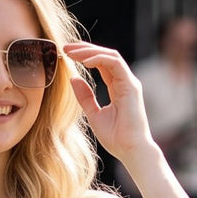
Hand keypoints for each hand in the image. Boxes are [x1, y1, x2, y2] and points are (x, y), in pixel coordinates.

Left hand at [63, 43, 155, 164]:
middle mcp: (125, 81)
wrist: (130, 150)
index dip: (84, 57)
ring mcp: (129, 82)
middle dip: (85, 49)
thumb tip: (73, 78)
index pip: (102, 64)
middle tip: (65, 47)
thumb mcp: (94, 114)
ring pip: (110, 56)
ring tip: (71, 52)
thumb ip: (85, 97)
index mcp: (118, 87)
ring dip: (89, 51)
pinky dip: (99, 59)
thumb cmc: (116, 137)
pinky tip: (84, 61)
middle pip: (105, 56)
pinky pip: (115, 64)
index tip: (66, 55)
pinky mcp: (131, 85)